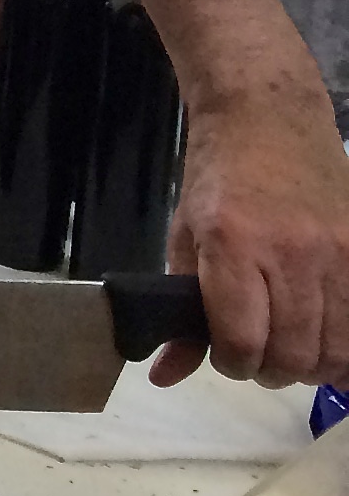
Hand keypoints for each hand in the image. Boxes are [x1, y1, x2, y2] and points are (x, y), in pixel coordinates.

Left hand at [148, 82, 348, 388]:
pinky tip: (328, 340)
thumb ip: (178, 311)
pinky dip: (346, 347)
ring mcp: (338, 253)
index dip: (233, 364)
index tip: (227, 354)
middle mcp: (292, 253)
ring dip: (311, 364)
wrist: (268, 119)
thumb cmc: (216, 178)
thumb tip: (164, 376)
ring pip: (336, 350)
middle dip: (270, 369)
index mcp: (233, 246)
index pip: (243, 341)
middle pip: (293, 354)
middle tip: (258, 353)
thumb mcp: (183, 237)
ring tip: (291, 346)